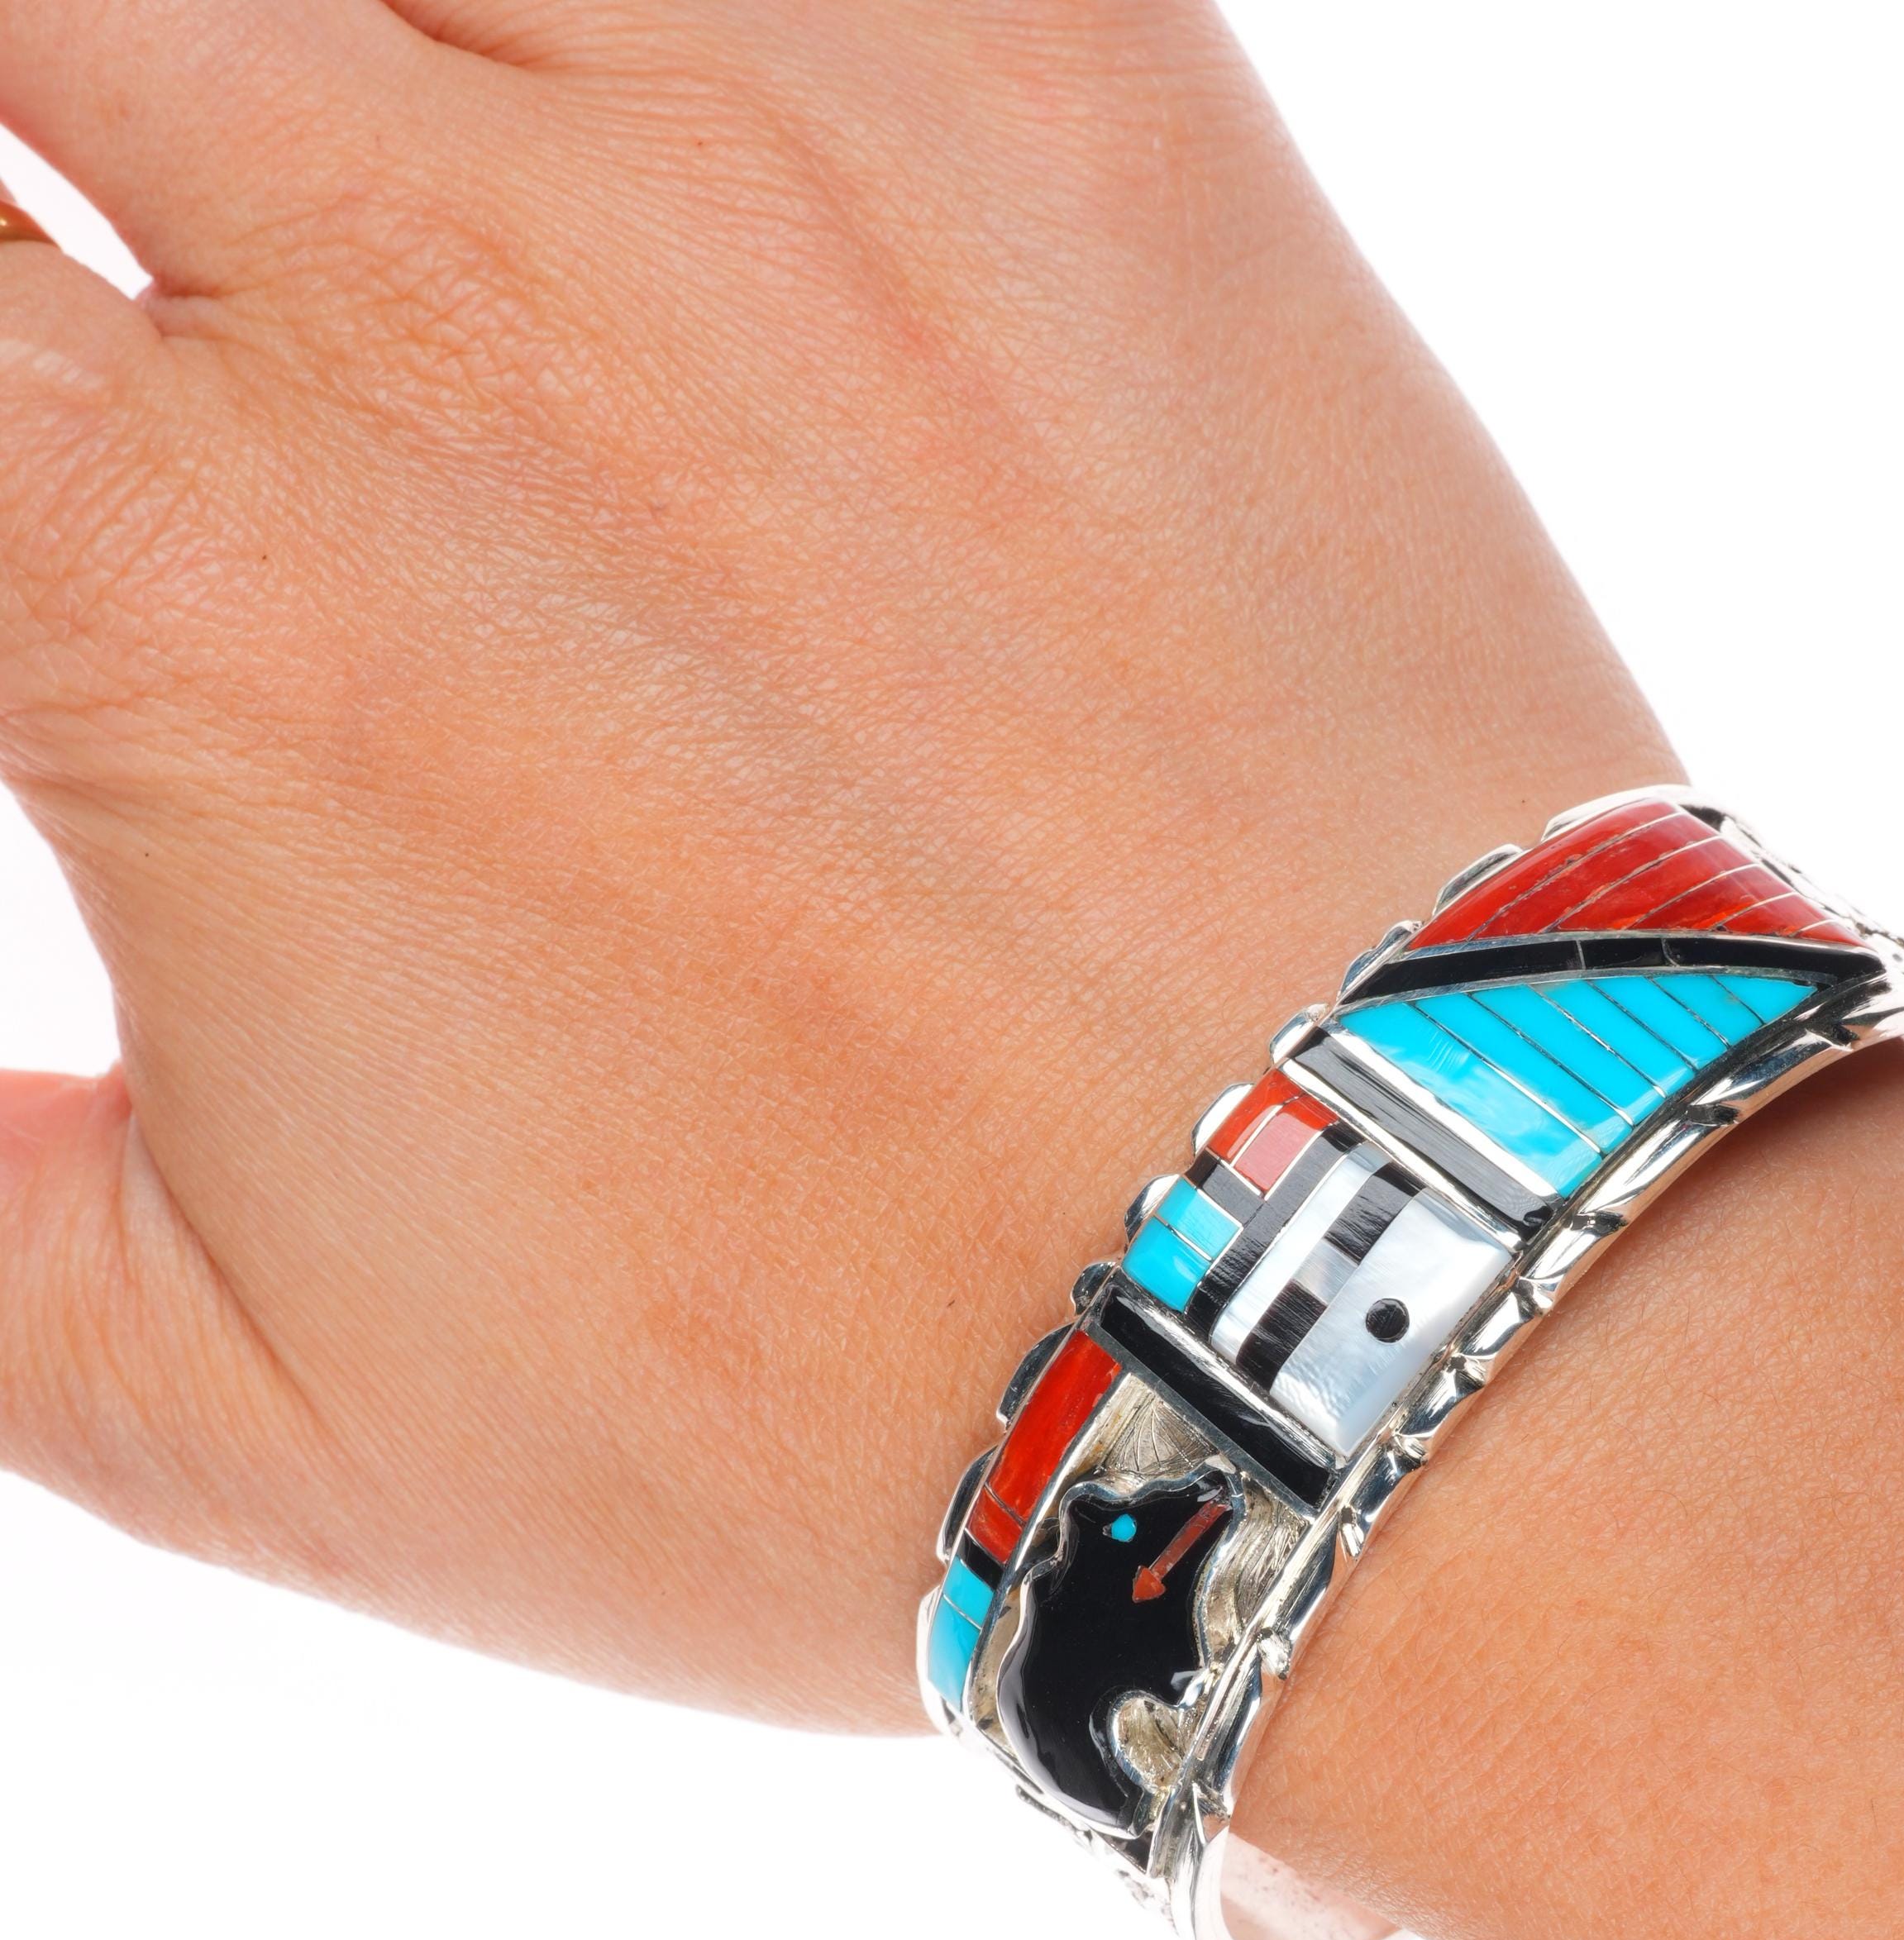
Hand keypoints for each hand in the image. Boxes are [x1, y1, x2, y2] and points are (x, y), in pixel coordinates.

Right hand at [0, 0, 1670, 1724]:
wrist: (1360, 1295)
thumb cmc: (854, 1399)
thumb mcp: (265, 1421)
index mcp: (195, 599)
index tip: (56, 422)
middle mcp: (461, 298)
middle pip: (80, 1)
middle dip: (88, 124)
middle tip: (224, 297)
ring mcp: (804, 153)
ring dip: (363, 54)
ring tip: (429, 225)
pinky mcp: (1099, 111)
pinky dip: (723, 28)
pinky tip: (728, 155)